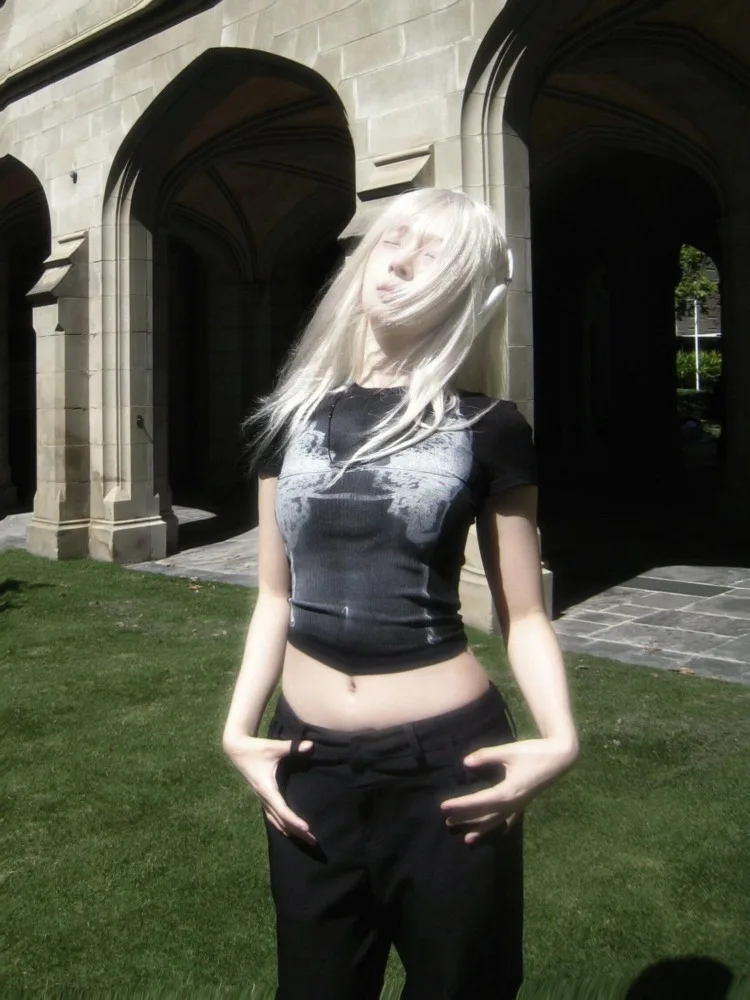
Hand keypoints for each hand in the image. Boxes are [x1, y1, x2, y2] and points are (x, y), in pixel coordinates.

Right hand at [223, 733, 317, 844]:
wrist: (236, 749)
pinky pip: (272, 815)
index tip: (307, 829)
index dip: (294, 821)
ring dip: (290, 831)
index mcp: (267, 789)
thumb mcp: (273, 747)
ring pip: (276, 821)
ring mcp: (262, 798)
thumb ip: (292, 747)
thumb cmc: (255, 748)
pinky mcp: (262, 795)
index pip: (282, 810)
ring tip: (305, 840)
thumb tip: (311, 745)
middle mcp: (264, 797)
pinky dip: (281, 825)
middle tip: (314, 841)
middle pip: (281, 821)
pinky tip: (288, 830)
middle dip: (297, 831)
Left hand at [440, 737, 578, 843]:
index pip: (478, 802)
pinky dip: (504, 826)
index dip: (460, 805)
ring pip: (497, 821)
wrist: (560, 757)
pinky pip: (512, 818)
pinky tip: (501, 832)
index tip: (444, 807)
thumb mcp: (508, 751)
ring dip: (481, 829)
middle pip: (485, 815)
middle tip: (447, 822)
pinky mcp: (525, 801)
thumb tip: (465, 763)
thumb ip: (486, 756)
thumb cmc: (534, 752)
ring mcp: (520, 805)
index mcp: (507, 792)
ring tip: (467, 839)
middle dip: (466, 819)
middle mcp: (513, 803)